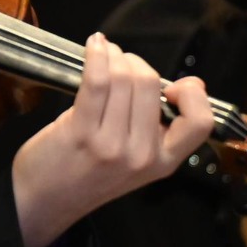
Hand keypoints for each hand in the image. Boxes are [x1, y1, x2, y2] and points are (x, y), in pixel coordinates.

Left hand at [10, 34, 213, 246]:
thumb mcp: (135, 160)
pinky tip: (94, 46)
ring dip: (113, 56)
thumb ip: (153, 127)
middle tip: (121, 61)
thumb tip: (177, 83)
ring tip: (104, 53)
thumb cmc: (86, 173)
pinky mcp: (82, 133)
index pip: (200, 121)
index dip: (193, 94)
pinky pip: (97, 81)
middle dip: (135, 63)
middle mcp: (143, 155)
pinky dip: (96, 56)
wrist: (45, 201)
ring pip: (124, 79)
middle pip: (152, 85)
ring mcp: (113, 145)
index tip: (172, 85)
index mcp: (164, 162)